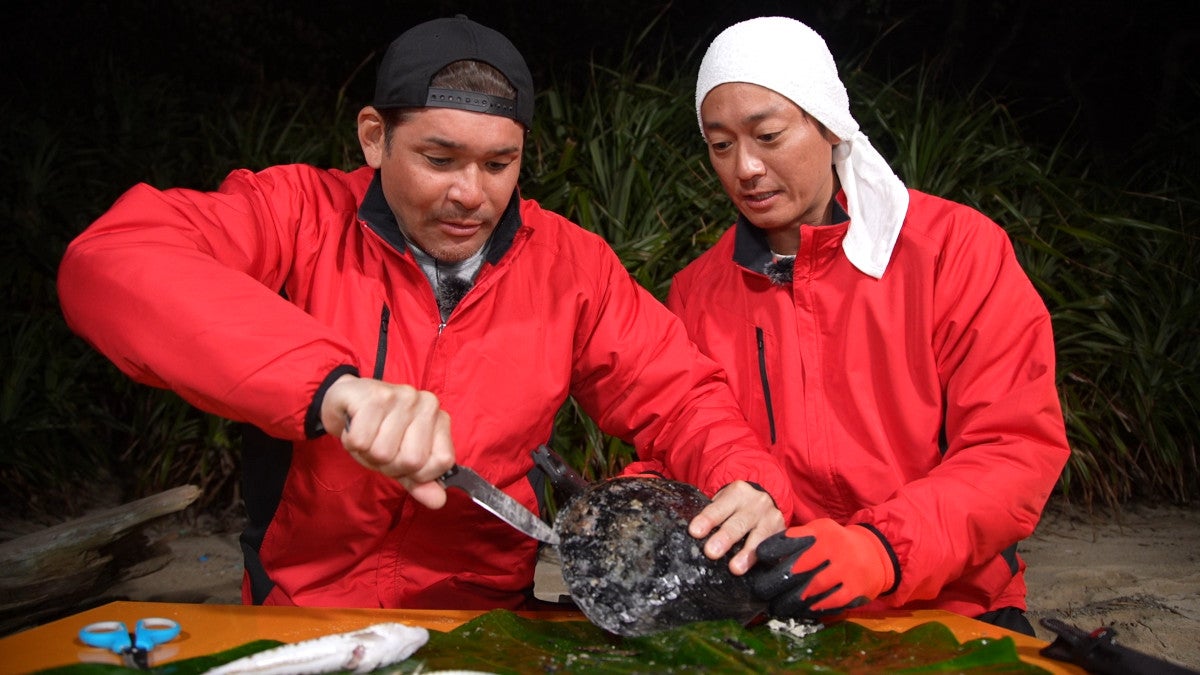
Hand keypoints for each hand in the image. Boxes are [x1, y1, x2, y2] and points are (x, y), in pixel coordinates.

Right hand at [319, 374, 454, 508]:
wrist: (346, 401)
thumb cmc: (376, 431)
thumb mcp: (401, 460)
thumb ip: (420, 481)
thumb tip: (438, 501)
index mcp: (439, 419)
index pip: (442, 462)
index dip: (417, 473)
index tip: (402, 459)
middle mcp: (426, 404)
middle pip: (411, 461)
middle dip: (388, 464)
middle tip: (379, 446)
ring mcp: (402, 396)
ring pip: (383, 452)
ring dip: (367, 452)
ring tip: (367, 435)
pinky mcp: (374, 395)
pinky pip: (360, 441)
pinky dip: (351, 441)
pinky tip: (355, 425)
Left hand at [688, 481, 785, 575]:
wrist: (765, 502)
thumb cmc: (737, 508)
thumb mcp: (725, 503)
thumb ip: (714, 516)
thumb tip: (695, 537)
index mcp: (737, 492)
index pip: (719, 507)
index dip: (707, 520)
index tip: (695, 532)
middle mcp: (757, 503)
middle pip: (739, 522)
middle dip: (725, 538)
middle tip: (711, 552)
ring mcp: (771, 517)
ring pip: (759, 537)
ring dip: (746, 553)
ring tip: (735, 568)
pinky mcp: (782, 533)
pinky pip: (773, 547)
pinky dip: (764, 558)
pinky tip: (759, 567)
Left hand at [749, 518, 895, 619]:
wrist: (874, 556)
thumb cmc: (837, 542)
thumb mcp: (819, 530)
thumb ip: (795, 538)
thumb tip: (765, 552)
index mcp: (819, 535)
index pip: (785, 543)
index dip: (767, 552)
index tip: (757, 560)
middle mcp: (830, 553)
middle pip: (792, 572)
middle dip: (771, 583)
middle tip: (760, 590)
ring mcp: (841, 575)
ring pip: (804, 593)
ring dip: (785, 602)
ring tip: (776, 605)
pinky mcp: (849, 594)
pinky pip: (821, 606)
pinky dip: (806, 610)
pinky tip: (797, 609)